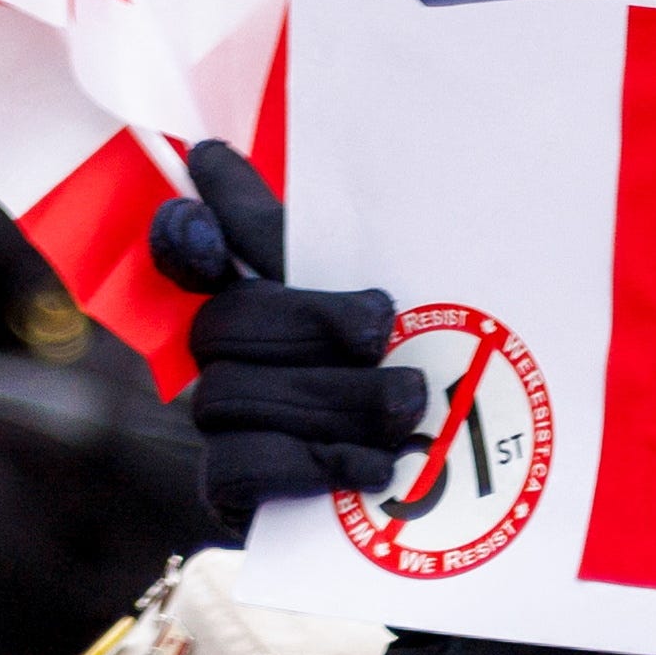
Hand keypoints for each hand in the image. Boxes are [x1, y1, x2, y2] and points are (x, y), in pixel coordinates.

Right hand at [149, 138, 417, 532]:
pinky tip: (371, 467)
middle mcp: (232, 358)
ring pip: (231, 394)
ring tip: (406, 408)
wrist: (469, 494)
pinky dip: (308, 464)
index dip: (186, 230)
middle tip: (379, 333)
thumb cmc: (434, 377)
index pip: (192, 253)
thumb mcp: (414, 305)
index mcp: (268, 299)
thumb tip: (240, 160)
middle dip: (306, 321)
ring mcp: (227, 425)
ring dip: (333, 398)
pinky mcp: (235, 493)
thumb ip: (343, 252)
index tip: (209, 192)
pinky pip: (234, 468)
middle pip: (225, 321)